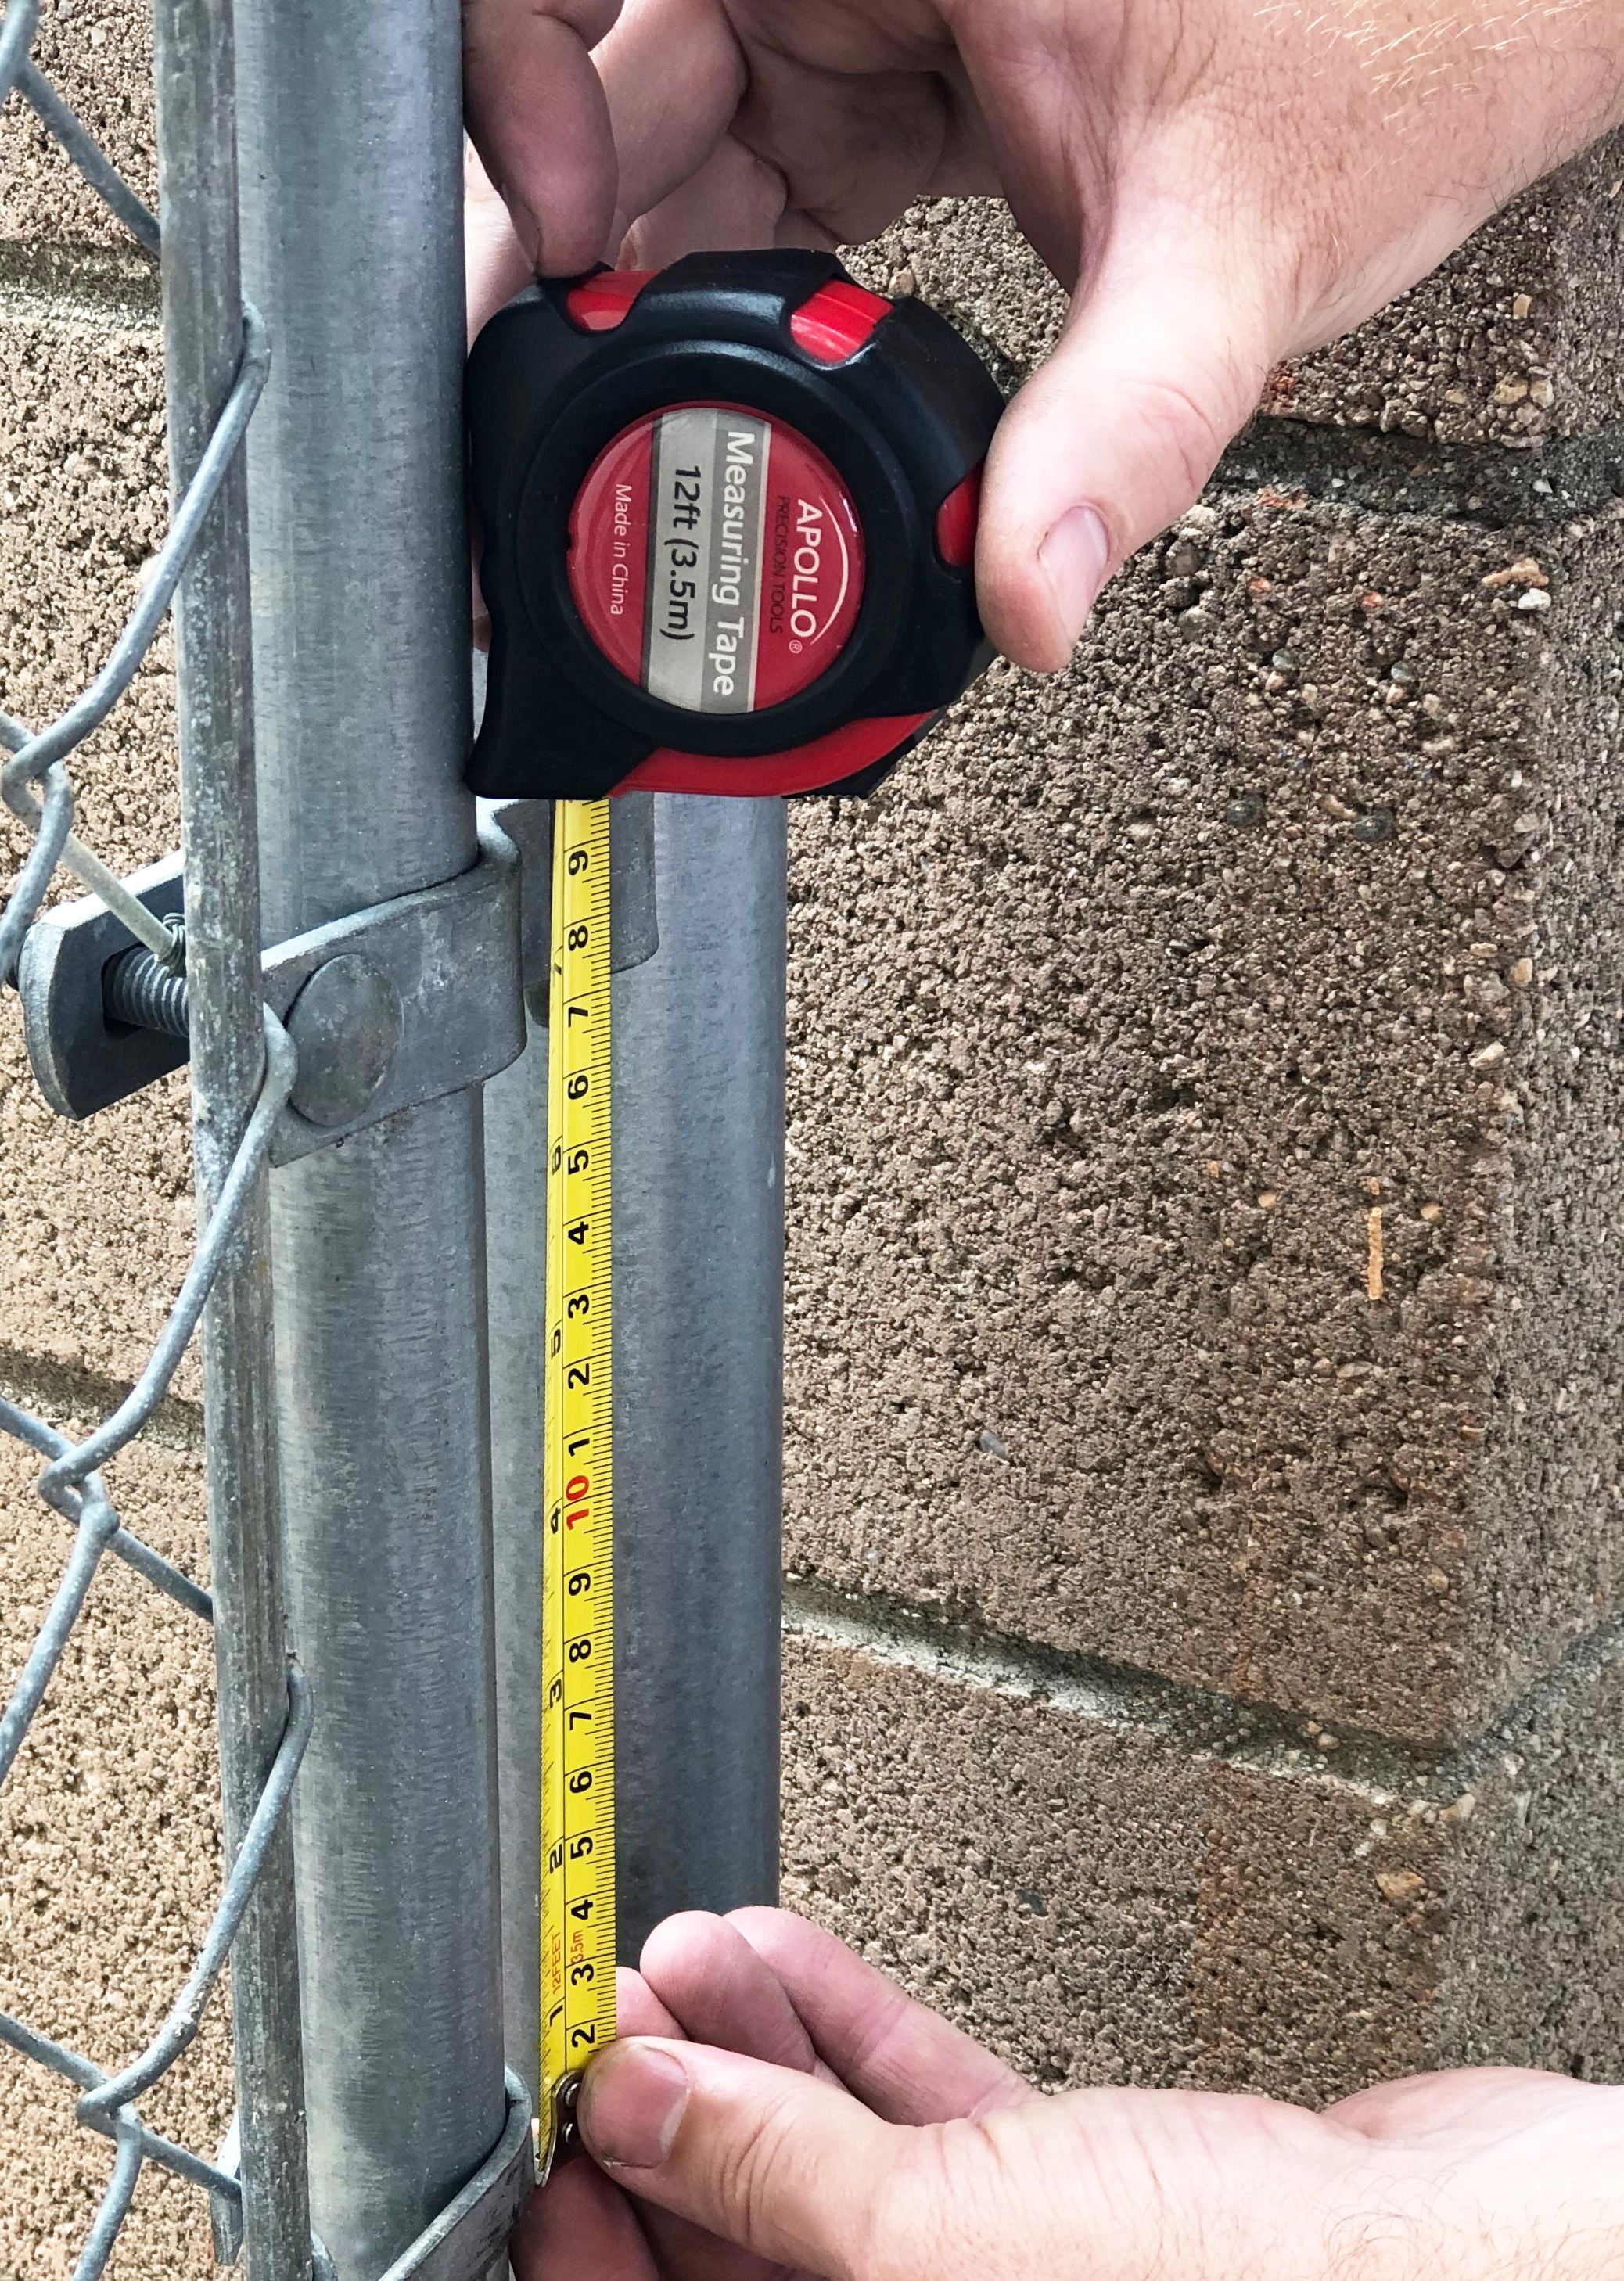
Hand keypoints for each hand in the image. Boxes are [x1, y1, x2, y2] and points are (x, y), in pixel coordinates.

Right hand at [462, 0, 1623, 671]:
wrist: (1473, 25)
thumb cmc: (1392, 39)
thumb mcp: (1235, 245)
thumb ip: (1122, 429)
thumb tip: (1029, 598)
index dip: (522, 85)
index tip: (562, 240)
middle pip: (620, 77)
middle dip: (570, 254)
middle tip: (552, 415)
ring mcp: (862, 4)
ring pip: (673, 142)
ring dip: (649, 297)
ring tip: (635, 433)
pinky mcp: (891, 74)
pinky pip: (757, 174)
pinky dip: (735, 295)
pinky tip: (735, 388)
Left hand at [510, 1907, 1623, 2279]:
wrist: (1460, 2254)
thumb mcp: (945, 2248)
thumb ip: (775, 2174)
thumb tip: (637, 2099)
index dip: (590, 2235)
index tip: (554, 2123)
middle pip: (741, 2247)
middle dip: (666, 2117)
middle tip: (609, 2008)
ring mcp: (1002, 2279)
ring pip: (825, 2168)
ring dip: (746, 2053)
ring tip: (680, 1957)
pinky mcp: (1068, 2200)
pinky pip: (920, 2119)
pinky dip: (850, 2035)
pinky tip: (786, 1959)